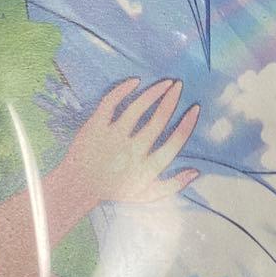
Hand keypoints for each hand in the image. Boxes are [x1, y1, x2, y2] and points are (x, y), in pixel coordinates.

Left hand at [57, 77, 199, 206]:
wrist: (79, 186)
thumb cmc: (117, 189)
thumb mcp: (146, 195)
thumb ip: (172, 185)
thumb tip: (196, 172)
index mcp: (146, 169)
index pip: (173, 144)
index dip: (186, 125)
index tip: (194, 109)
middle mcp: (131, 152)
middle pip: (157, 121)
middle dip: (171, 100)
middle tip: (180, 85)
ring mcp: (112, 138)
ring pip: (137, 108)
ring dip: (154, 92)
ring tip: (166, 82)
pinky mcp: (95, 127)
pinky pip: (111, 102)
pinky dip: (123, 89)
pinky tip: (136, 81)